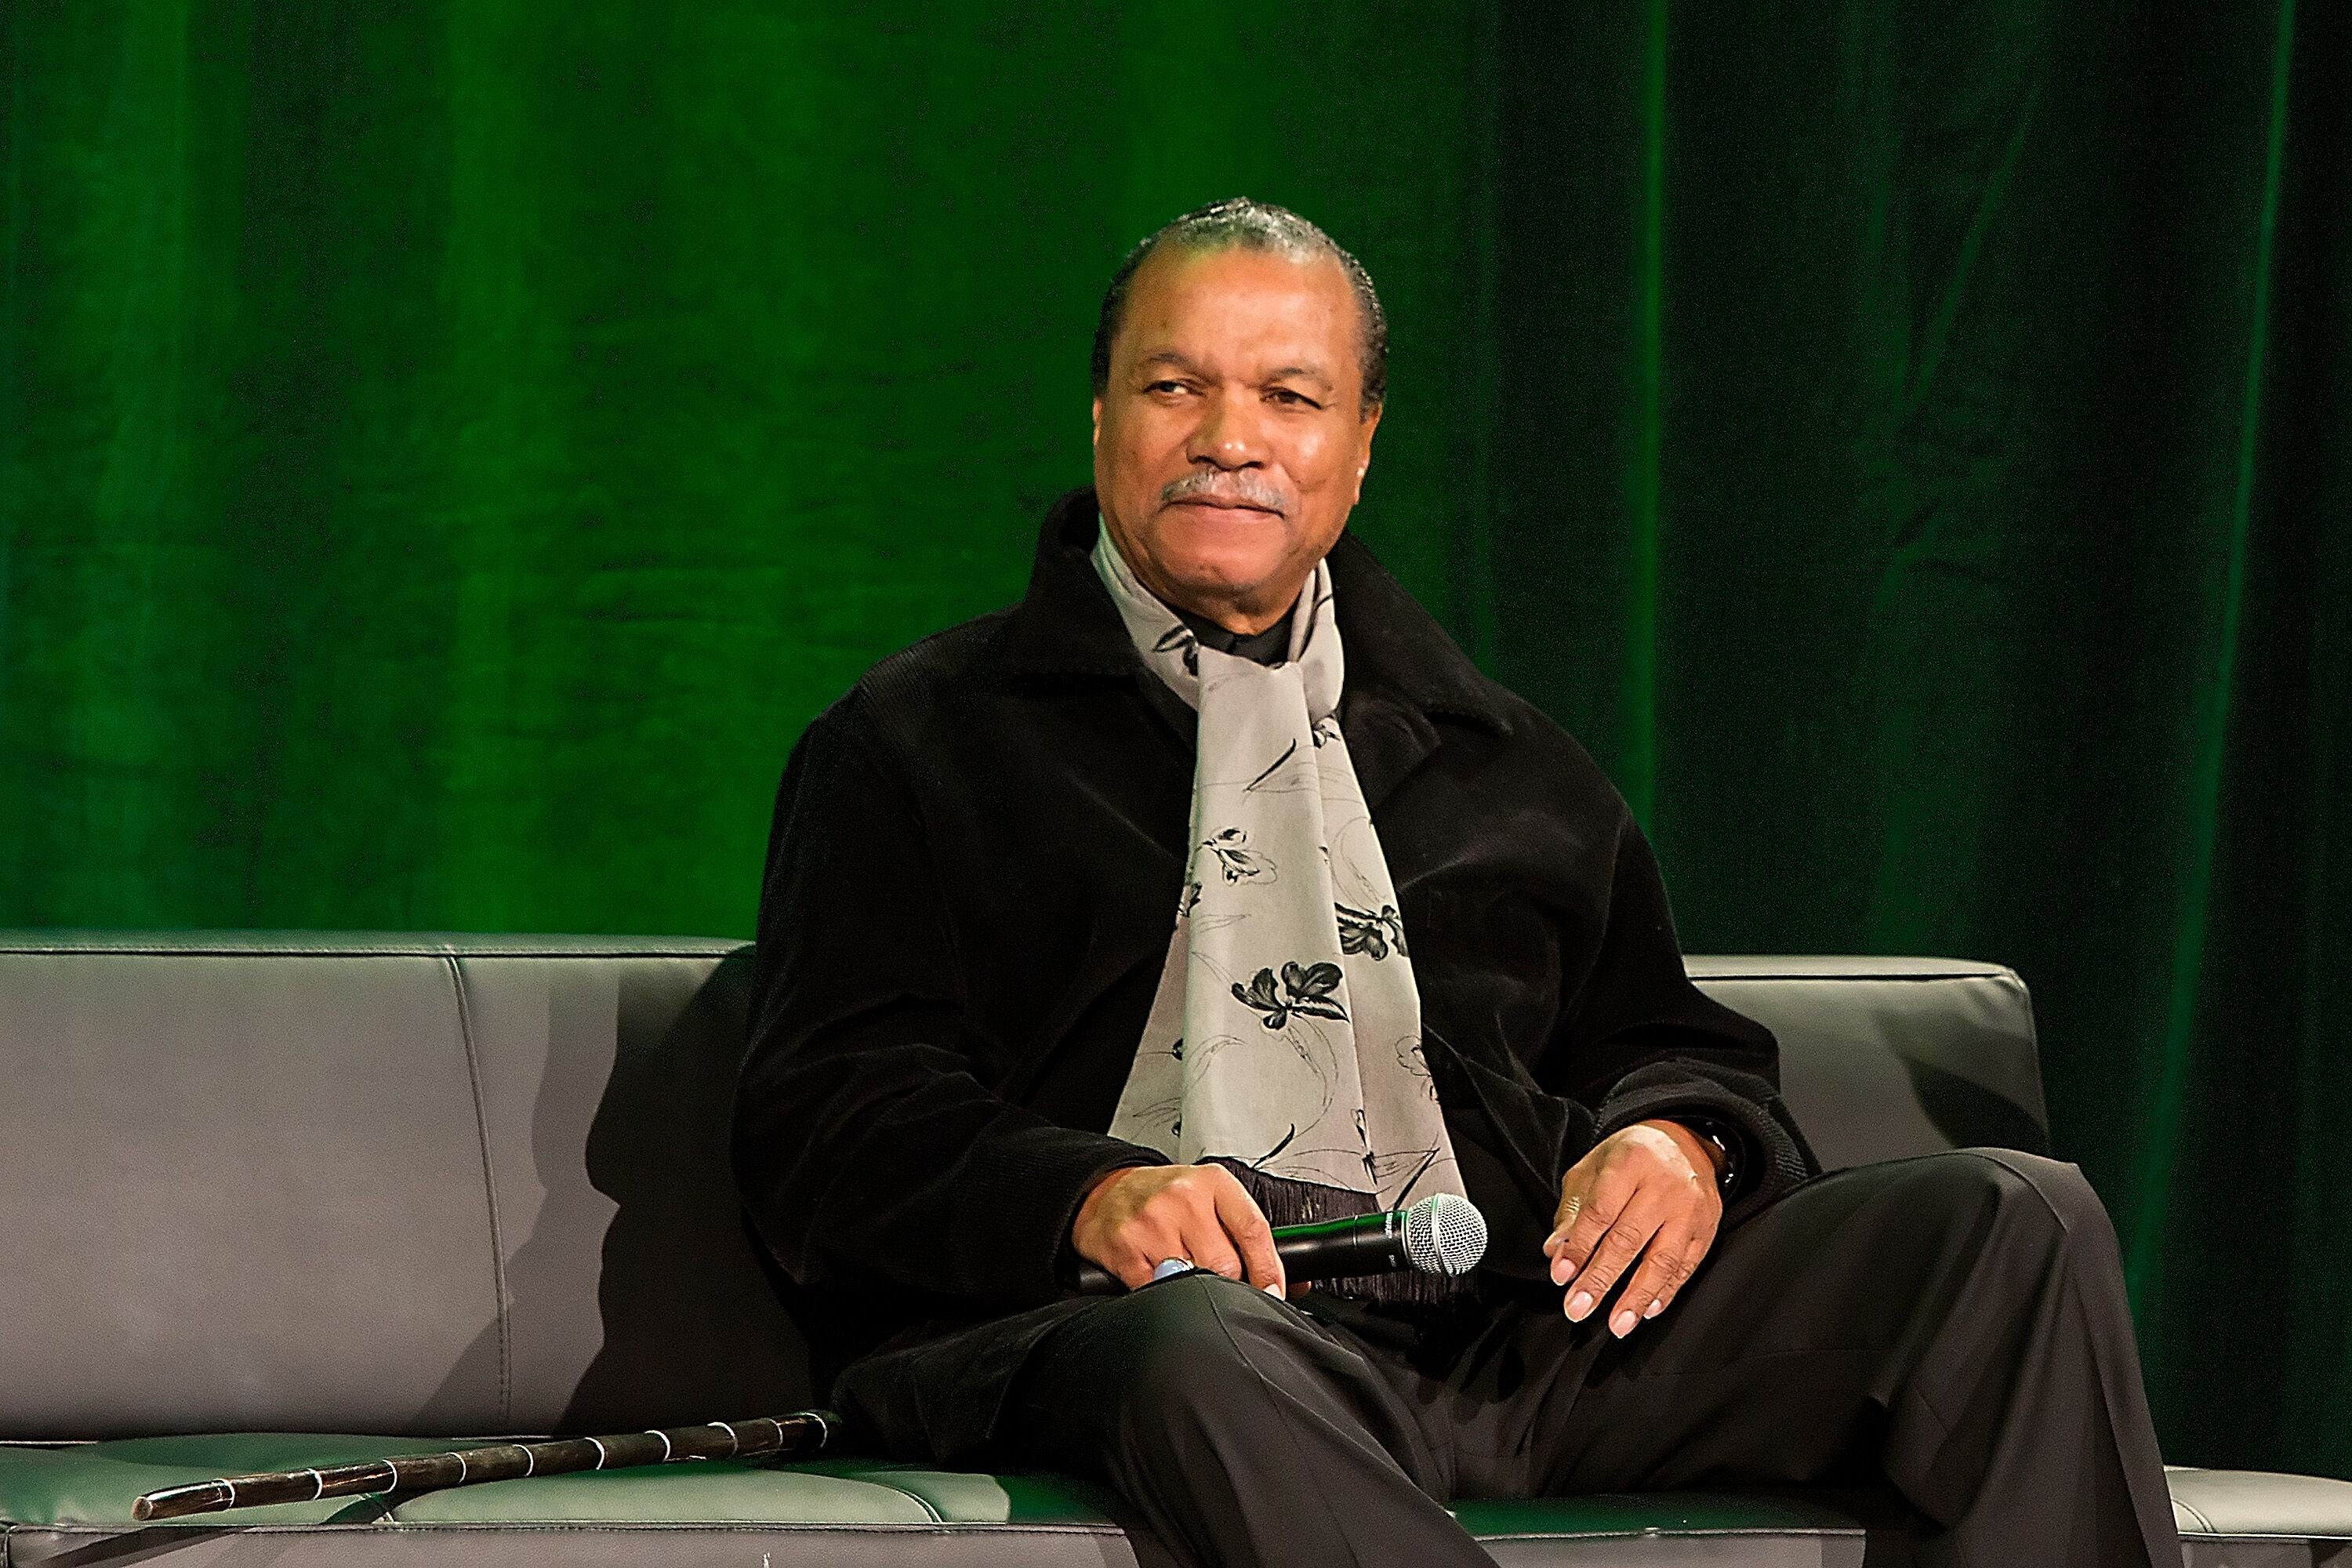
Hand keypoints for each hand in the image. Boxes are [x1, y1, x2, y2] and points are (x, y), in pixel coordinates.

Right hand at [1073, 1164, 1286, 1297]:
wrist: (1104, 1191)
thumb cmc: (1164, 1197)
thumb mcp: (1210, 1199)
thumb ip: (1247, 1235)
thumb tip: (1293, 1283)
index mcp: (1212, 1183)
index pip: (1253, 1230)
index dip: (1269, 1271)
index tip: (1275, 1294)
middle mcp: (1183, 1199)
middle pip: (1225, 1264)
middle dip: (1230, 1285)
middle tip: (1224, 1287)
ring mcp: (1152, 1224)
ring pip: (1193, 1280)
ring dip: (1197, 1293)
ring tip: (1189, 1281)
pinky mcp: (1125, 1249)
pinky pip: (1156, 1290)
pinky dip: (1164, 1297)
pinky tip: (1161, 1283)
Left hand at [1544, 1120, 1722, 1336]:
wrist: (1685, 1144)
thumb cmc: (1631, 1159)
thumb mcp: (1593, 1169)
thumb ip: (1573, 1210)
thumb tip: (1556, 1251)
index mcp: (1629, 1162)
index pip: (1600, 1212)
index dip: (1579, 1247)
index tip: (1561, 1275)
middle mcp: (1663, 1185)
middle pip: (1628, 1240)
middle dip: (1600, 1279)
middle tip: (1578, 1307)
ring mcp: (1690, 1208)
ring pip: (1662, 1260)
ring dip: (1636, 1297)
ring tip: (1617, 1324)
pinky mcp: (1707, 1228)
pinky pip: (1686, 1266)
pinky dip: (1667, 1291)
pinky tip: (1647, 1309)